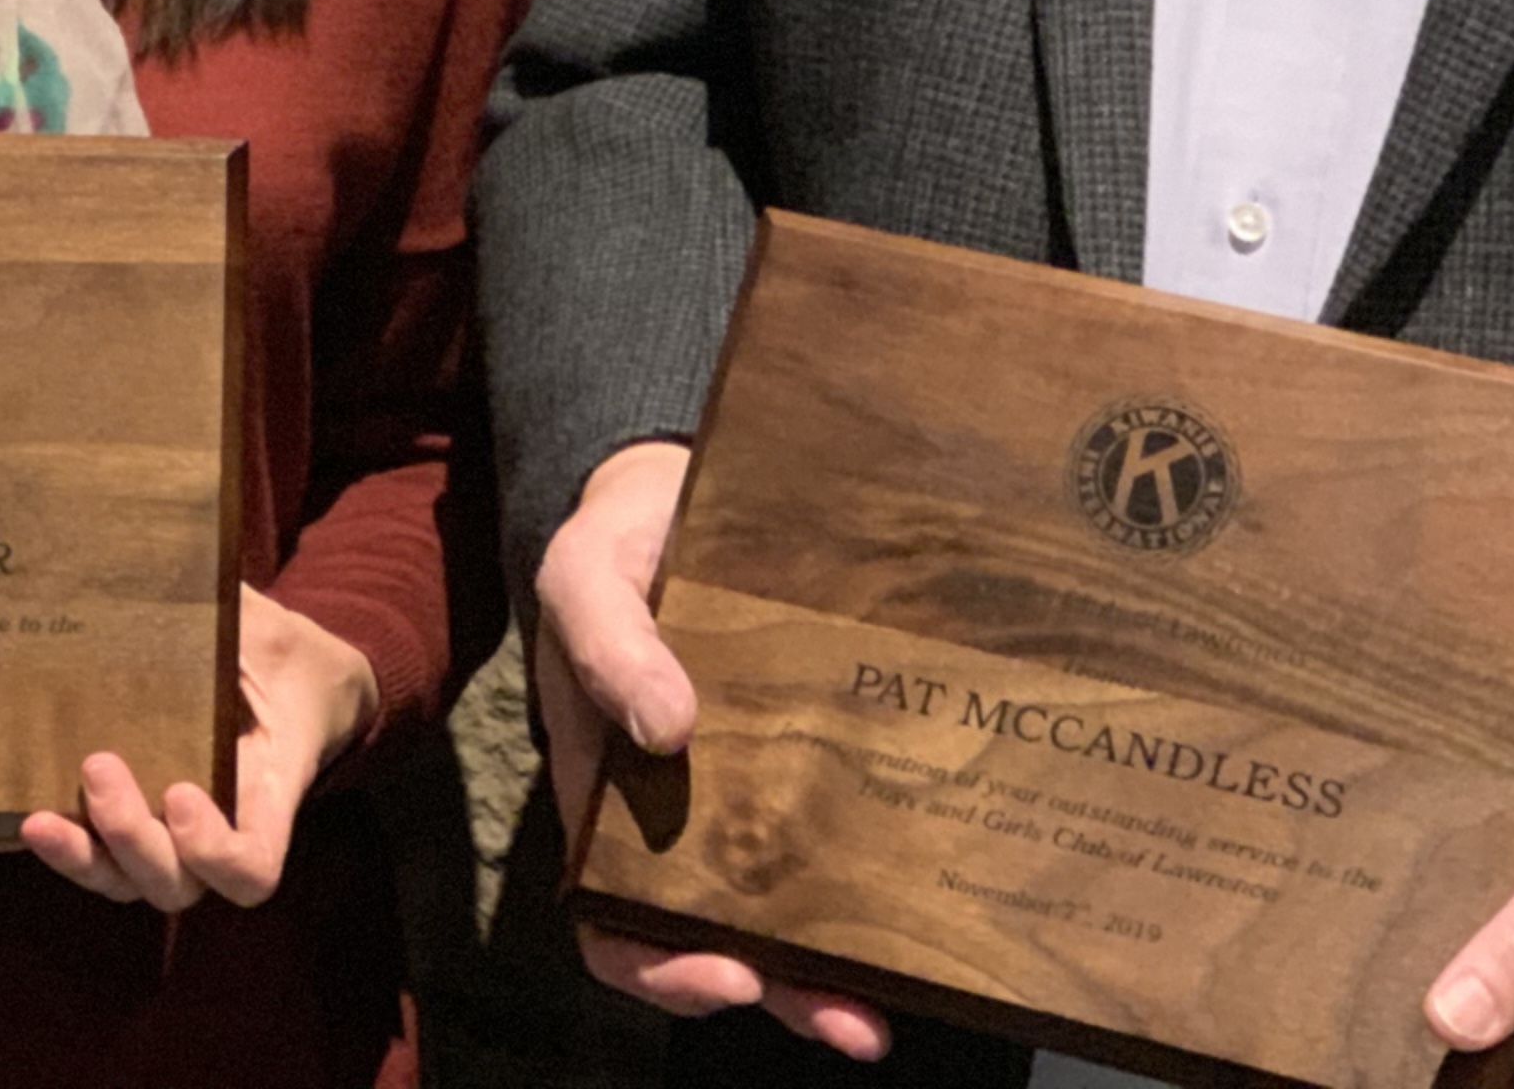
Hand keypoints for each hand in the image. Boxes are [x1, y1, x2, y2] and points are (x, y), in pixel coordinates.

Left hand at [0, 585, 373, 910]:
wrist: (285, 677)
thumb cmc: (272, 651)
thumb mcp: (256, 626)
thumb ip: (220, 609)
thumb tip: (155, 558)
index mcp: (262, 791)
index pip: (250, 869)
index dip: (214, 853)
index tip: (181, 791)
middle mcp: (212, 831)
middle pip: (172, 885)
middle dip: (129, 838)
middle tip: (97, 765)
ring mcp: (166, 837)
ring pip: (123, 883)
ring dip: (80, 858)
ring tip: (36, 817)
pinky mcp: (123, 825)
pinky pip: (84, 853)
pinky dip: (34, 850)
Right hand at [537, 441, 886, 1059]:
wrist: (679, 493)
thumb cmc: (616, 545)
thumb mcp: (585, 576)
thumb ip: (608, 642)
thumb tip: (667, 730)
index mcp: (607, 801)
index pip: (613, 922)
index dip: (660, 967)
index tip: (725, 973)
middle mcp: (680, 822)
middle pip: (717, 944)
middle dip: (781, 995)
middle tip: (849, 1020)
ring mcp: (753, 799)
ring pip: (791, 915)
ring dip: (834, 974)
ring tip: (888, 1007)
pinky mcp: (815, 762)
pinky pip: (843, 839)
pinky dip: (878, 885)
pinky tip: (927, 894)